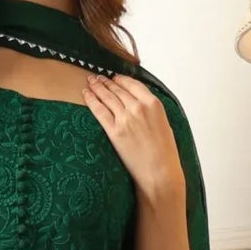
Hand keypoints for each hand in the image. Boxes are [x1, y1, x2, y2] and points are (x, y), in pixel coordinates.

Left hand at [83, 74, 184, 204]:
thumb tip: (140, 104)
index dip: (121, 79)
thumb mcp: (164, 124)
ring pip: (107, 97)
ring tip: (90, 82)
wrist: (159, 172)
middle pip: (117, 89)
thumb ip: (151, 110)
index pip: (133, 84)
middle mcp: (138, 108)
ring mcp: (124, 118)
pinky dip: (91, 100)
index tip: (114, 77)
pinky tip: (86, 94)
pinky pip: (99, 111)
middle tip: (97, 77)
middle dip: (106, 82)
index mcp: (153, 104)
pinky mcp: (114, 131)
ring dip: (97, 87)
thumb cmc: (165, 153)